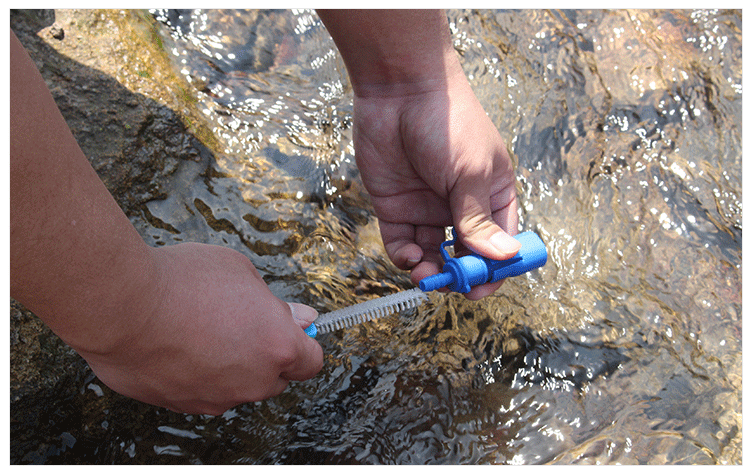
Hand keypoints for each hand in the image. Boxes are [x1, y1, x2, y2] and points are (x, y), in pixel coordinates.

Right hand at [78, 243, 322, 414]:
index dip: (304, 344)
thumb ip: (275, 304)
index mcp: (277, 347)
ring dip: (231, 366)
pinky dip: (199, 373)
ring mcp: (215, 398)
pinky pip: (202, 391)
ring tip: (203, 329)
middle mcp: (252, 381)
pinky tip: (178, 344)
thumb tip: (299, 318)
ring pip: (237, 387)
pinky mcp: (181, 405)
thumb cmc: (183, 281)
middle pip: (276, 379)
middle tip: (243, 322)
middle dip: (267, 355)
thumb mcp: (240, 272)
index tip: (292, 329)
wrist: (120, 306)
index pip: (311, 363)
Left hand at [352, 66, 519, 299]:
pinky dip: (405, 256)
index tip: (482, 287)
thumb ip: (478, 218)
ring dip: (431, 271)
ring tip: (426, 274)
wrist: (400, 91)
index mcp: (492, 196)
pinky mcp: (396, 207)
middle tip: (452, 284)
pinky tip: (409, 254)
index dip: (495, 269)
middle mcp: (461, 207)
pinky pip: (402, 243)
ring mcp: (427, 208)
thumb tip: (505, 256)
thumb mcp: (471, 173)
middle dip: (460, 275)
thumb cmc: (448, 124)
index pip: (500, 243)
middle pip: (465, 256)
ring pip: (432, 255)